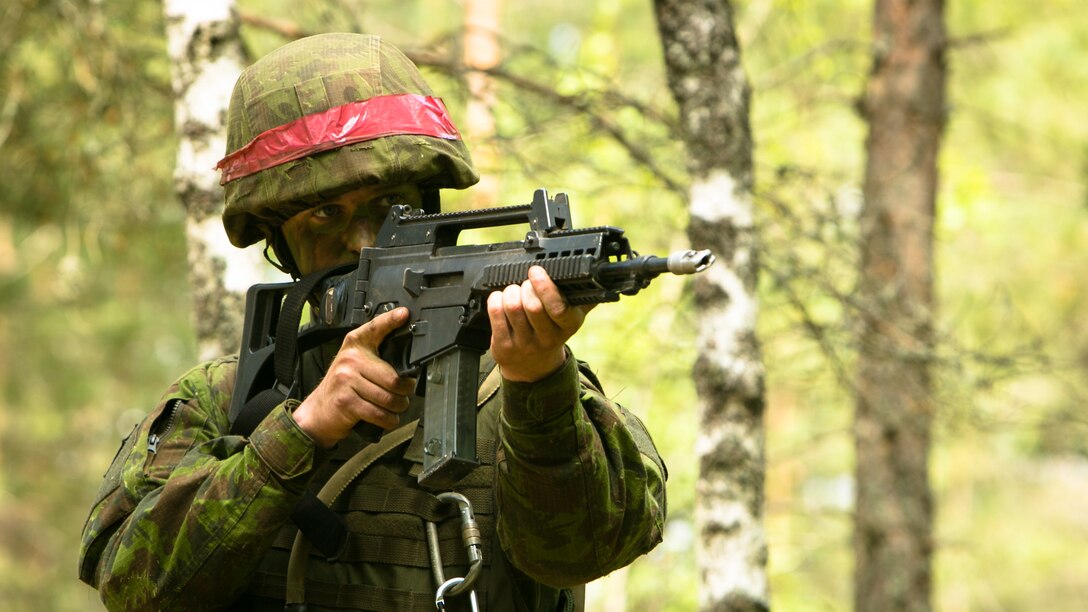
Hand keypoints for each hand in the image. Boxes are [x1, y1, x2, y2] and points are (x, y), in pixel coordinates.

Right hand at [292, 307, 416, 447]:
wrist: (317, 412)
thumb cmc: (342, 388)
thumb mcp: (354, 365)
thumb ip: (375, 358)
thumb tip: (408, 364)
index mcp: (355, 345)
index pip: (375, 328)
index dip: (391, 320)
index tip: (404, 314)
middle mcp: (351, 359)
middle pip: (394, 377)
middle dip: (406, 391)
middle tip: (405, 394)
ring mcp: (346, 380)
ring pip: (389, 398)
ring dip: (399, 407)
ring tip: (397, 407)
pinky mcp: (346, 402)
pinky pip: (379, 414)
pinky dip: (389, 420)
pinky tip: (389, 419)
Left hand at [487, 266, 592, 382]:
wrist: (533, 365)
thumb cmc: (552, 331)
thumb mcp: (572, 318)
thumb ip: (584, 297)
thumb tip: (599, 277)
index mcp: (568, 326)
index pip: (558, 307)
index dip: (544, 287)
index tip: (536, 271)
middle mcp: (548, 338)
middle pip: (533, 305)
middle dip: (525, 286)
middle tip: (525, 282)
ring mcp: (525, 344)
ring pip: (513, 308)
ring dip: (510, 291)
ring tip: (513, 290)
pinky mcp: (504, 347)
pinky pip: (496, 315)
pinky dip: (496, 300)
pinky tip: (500, 299)